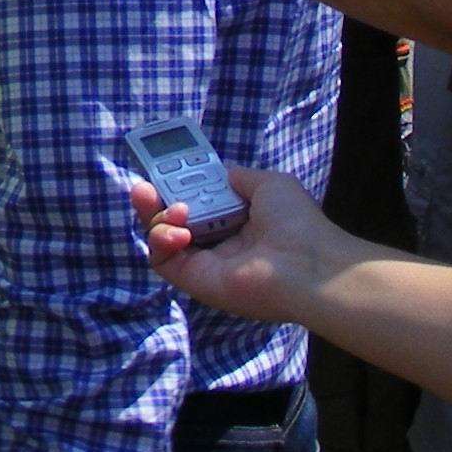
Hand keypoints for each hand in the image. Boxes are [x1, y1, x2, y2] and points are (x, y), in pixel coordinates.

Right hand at [127, 164, 348, 325]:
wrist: (306, 263)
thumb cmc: (294, 221)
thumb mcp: (270, 184)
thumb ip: (239, 178)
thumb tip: (220, 172)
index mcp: (237, 221)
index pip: (196, 202)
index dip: (178, 186)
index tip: (164, 171)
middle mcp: (218, 242)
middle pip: (173, 219)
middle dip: (155, 199)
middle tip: (145, 186)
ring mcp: (204, 263)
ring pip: (162, 238)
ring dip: (156, 217)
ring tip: (174, 208)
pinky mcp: (194, 280)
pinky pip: (162, 260)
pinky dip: (161, 240)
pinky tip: (179, 230)